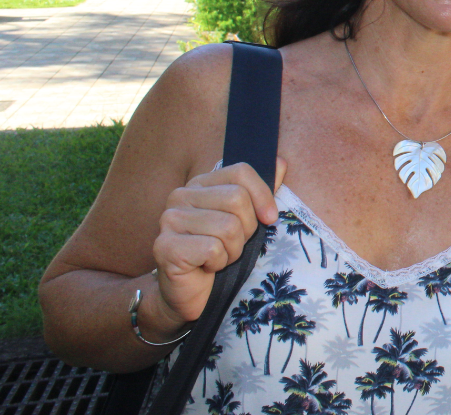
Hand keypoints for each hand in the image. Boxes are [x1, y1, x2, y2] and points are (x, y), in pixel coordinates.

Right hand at [146, 159, 287, 331]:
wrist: (192, 294)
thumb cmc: (221, 254)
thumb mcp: (246, 220)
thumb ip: (260, 191)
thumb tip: (279, 162)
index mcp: (200, 184)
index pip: (240, 172)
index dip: (262, 196)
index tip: (269, 218)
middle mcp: (180, 196)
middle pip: (237, 199)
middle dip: (247, 230)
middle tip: (233, 245)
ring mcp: (169, 220)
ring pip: (228, 227)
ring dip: (233, 250)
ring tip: (219, 257)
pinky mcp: (165, 246)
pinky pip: (213, 249)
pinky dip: (219, 263)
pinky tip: (207, 268)